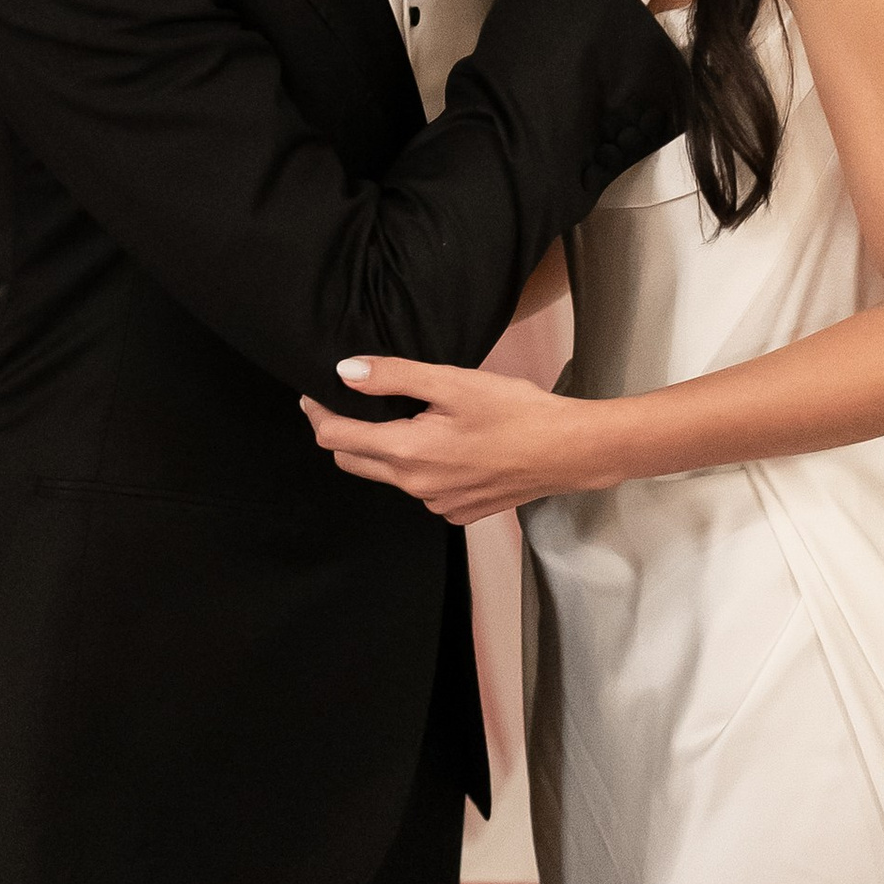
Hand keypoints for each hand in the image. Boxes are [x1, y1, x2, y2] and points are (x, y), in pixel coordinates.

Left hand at [302, 355, 613, 524]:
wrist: (569, 451)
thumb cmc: (516, 411)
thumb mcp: (453, 381)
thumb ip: (394, 376)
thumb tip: (345, 372)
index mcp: (407, 453)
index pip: (337, 439)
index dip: (318, 414)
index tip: (313, 394)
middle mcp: (415, 487)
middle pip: (355, 462)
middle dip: (343, 433)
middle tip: (349, 400)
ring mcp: (438, 504)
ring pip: (390, 476)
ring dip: (384, 450)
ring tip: (407, 416)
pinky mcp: (460, 512)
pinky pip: (423, 488)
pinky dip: (419, 466)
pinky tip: (445, 443)